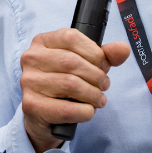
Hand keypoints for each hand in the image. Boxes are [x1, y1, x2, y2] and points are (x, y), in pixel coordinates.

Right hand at [20, 28, 129, 152]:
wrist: (45, 115)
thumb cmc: (66, 81)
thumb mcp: (86, 63)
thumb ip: (106, 55)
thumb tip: (123, 49)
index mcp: (43, 41)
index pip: (72, 38)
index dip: (95, 53)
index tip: (104, 65)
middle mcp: (31, 58)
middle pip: (72, 62)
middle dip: (96, 75)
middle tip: (104, 85)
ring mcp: (28, 82)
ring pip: (71, 85)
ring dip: (93, 94)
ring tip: (99, 99)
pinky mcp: (31, 105)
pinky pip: (66, 109)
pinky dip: (85, 111)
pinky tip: (88, 111)